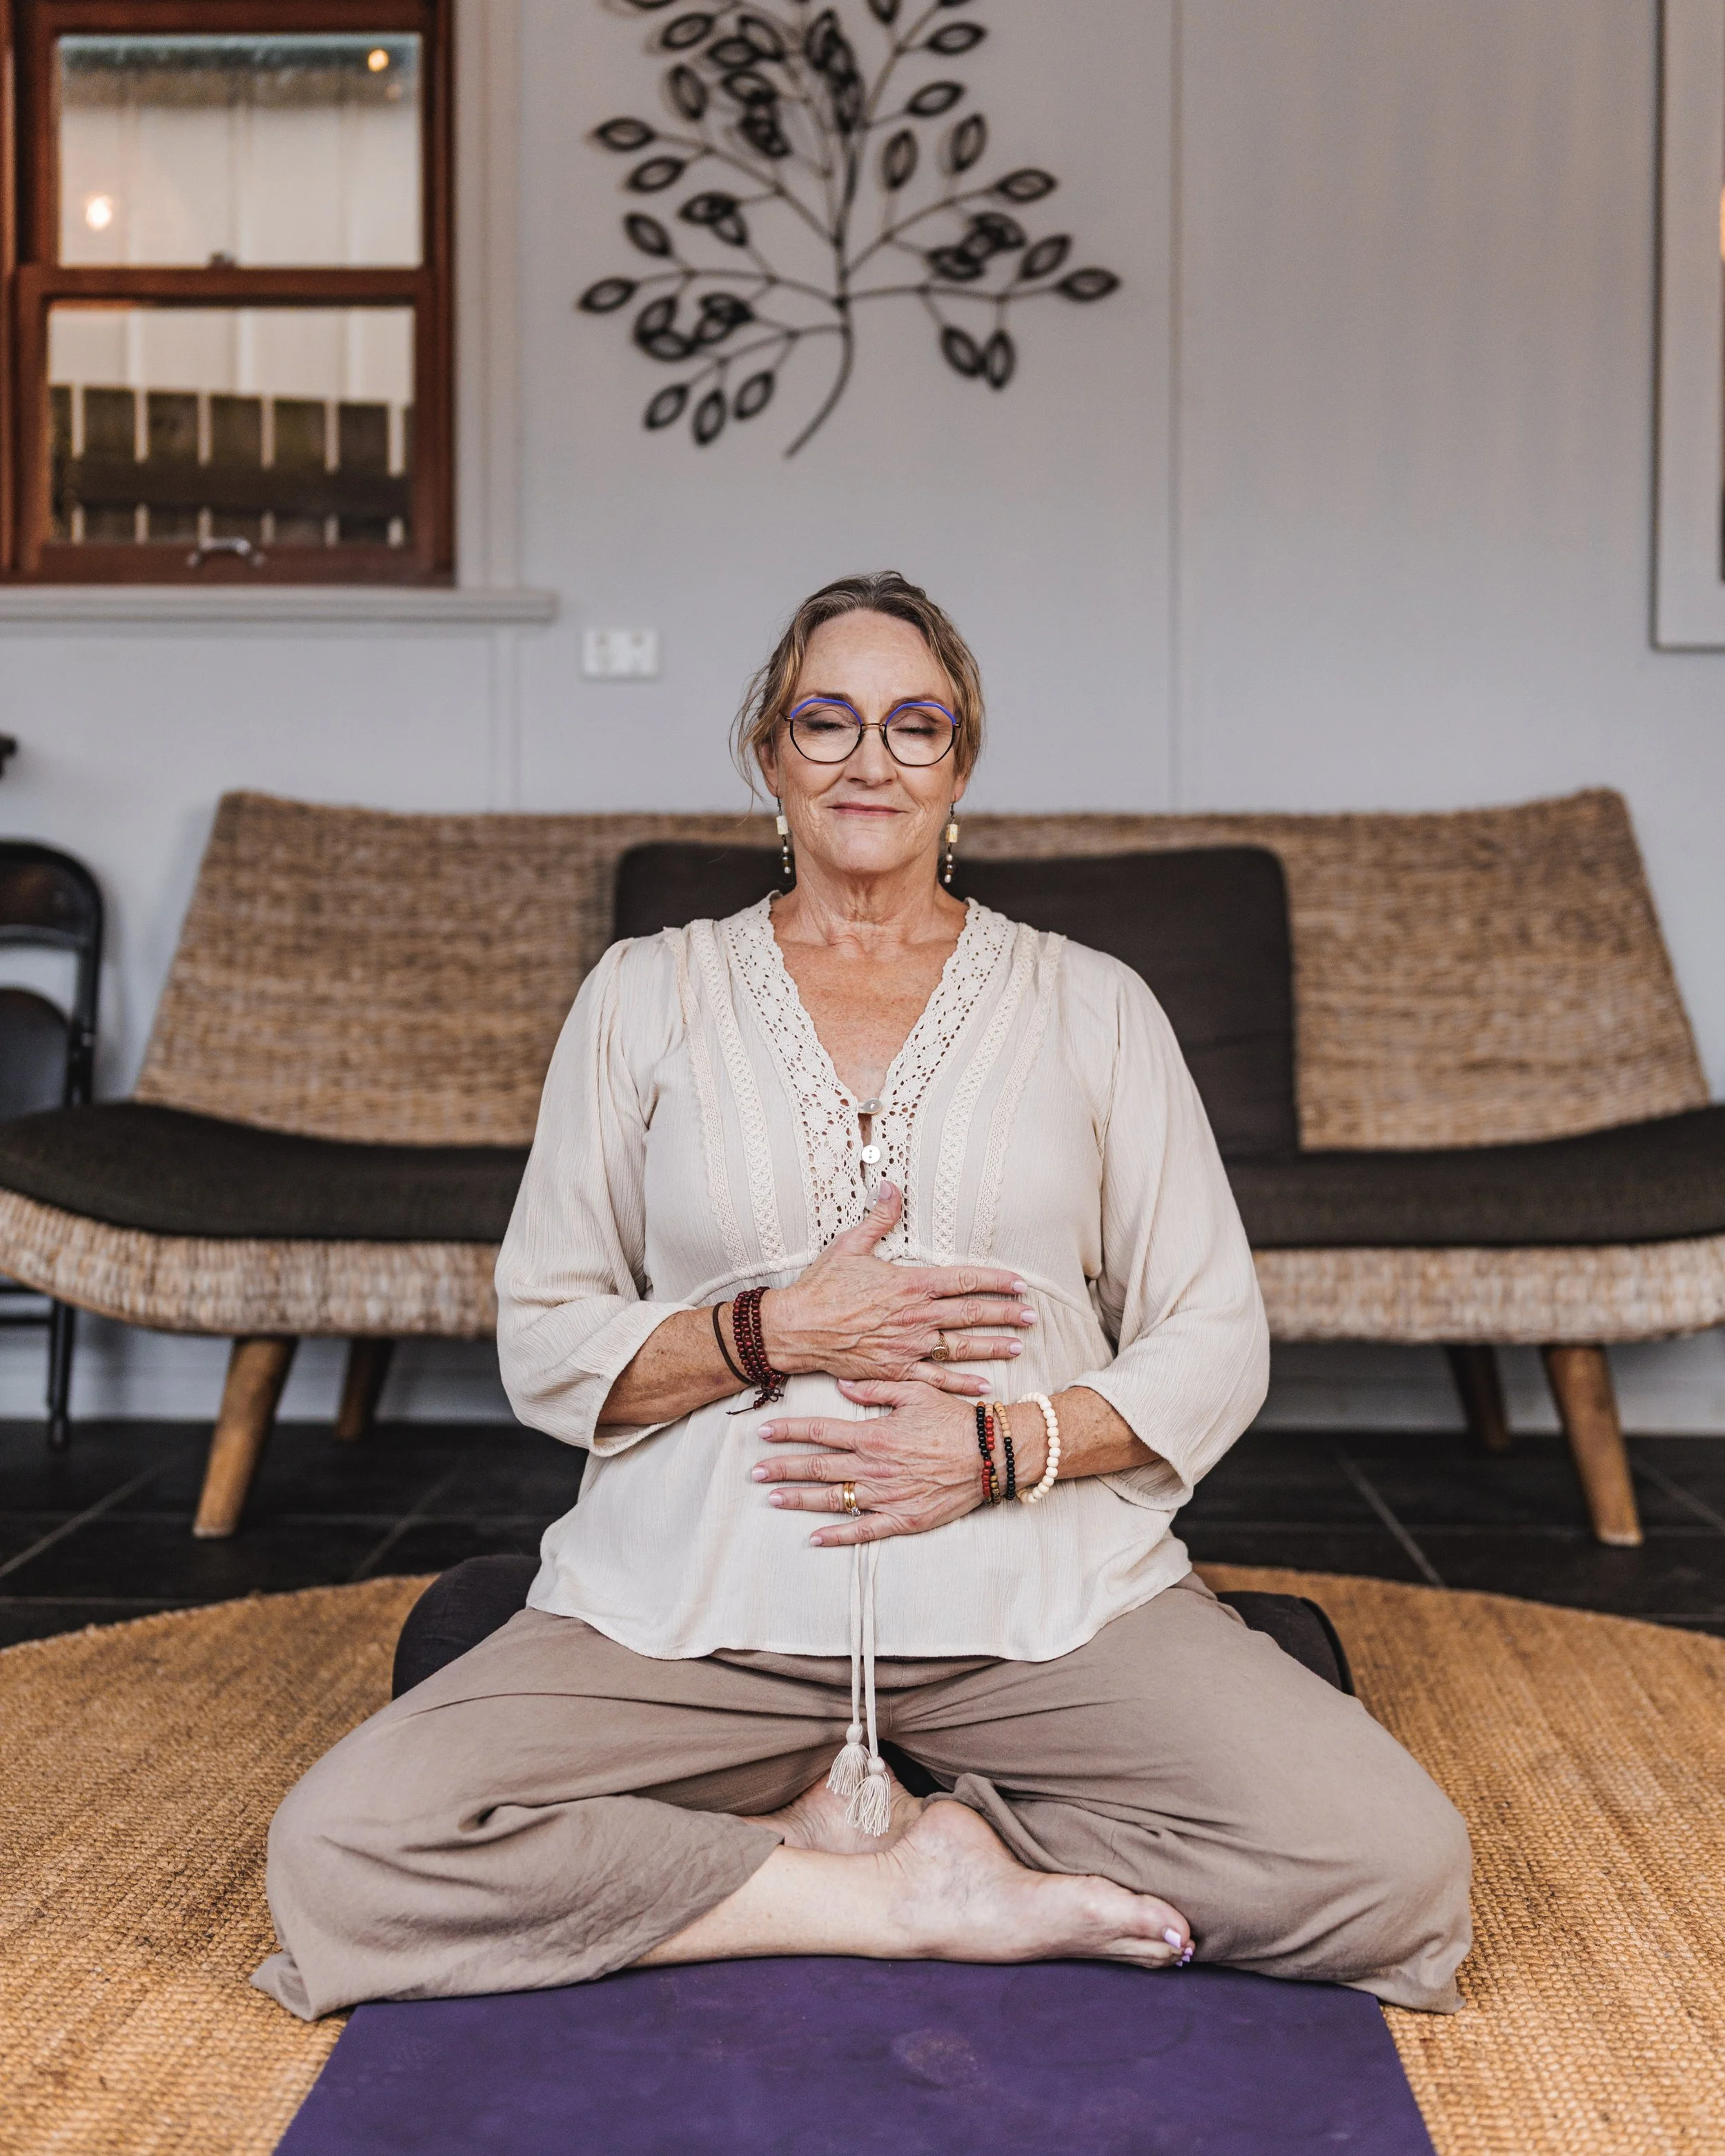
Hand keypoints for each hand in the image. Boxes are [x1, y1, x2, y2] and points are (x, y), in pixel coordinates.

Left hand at [751, 1378, 999, 1545]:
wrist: (992, 1453)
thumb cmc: (955, 1419)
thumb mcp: (916, 1391)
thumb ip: (875, 1389)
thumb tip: (841, 1384)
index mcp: (874, 1434)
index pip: (819, 1431)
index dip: (788, 1431)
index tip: (763, 1433)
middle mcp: (874, 1466)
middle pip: (817, 1467)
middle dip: (782, 1468)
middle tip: (754, 1471)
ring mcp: (886, 1496)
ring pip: (832, 1500)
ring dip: (798, 1499)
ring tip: (772, 1498)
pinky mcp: (903, 1519)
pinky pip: (862, 1531)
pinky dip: (837, 1535)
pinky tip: (814, 1536)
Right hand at [760, 1182, 1035, 1397]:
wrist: (795, 1328)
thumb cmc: (821, 1287)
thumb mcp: (850, 1245)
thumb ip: (878, 1217)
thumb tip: (890, 1186)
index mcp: (911, 1283)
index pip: (965, 1279)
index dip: (996, 1281)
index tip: (1019, 1284)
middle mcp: (916, 1315)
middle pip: (972, 1314)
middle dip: (1006, 1314)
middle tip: (1032, 1316)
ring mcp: (908, 1345)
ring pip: (961, 1347)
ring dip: (992, 1346)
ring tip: (1017, 1346)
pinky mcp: (895, 1369)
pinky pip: (936, 1378)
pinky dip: (961, 1383)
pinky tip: (983, 1384)